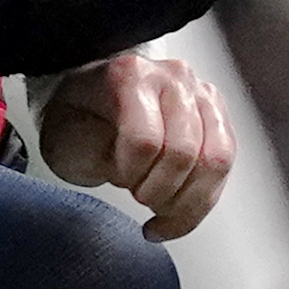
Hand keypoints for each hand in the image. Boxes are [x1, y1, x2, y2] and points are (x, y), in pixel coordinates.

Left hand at [37, 49, 234, 238]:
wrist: (91, 103)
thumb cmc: (78, 121)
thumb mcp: (64, 139)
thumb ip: (93, 154)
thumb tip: (126, 172)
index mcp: (130, 75)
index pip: (146, 139)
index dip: (132, 173)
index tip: (118, 178)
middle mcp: (172, 78)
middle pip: (185, 152)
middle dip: (160, 191)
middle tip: (139, 195)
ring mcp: (200, 95)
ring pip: (216, 161)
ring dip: (186, 201)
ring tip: (161, 206)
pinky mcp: (218, 116)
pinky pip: (224, 167)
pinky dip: (202, 201)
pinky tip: (177, 212)